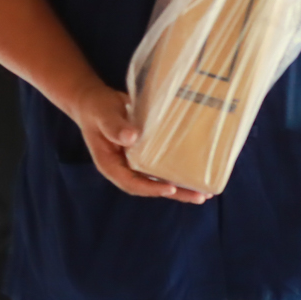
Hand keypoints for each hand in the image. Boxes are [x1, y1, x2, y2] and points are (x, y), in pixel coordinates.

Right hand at [65, 79, 207, 202]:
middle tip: (199, 197)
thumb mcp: (103, 115)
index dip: (151, 188)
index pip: (131, 183)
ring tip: (204, 192)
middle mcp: (125, 167)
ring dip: (180, 186)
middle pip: (150, 185)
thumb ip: (114, 127)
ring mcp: (136, 161)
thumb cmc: (97, 109)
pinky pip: (162, 163)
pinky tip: (197, 170)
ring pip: (158, 177)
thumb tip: (131, 138)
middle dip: (175, 193)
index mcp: (111, 164)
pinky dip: (177, 168)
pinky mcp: (146, 151)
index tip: (170, 188)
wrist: (96, 102)